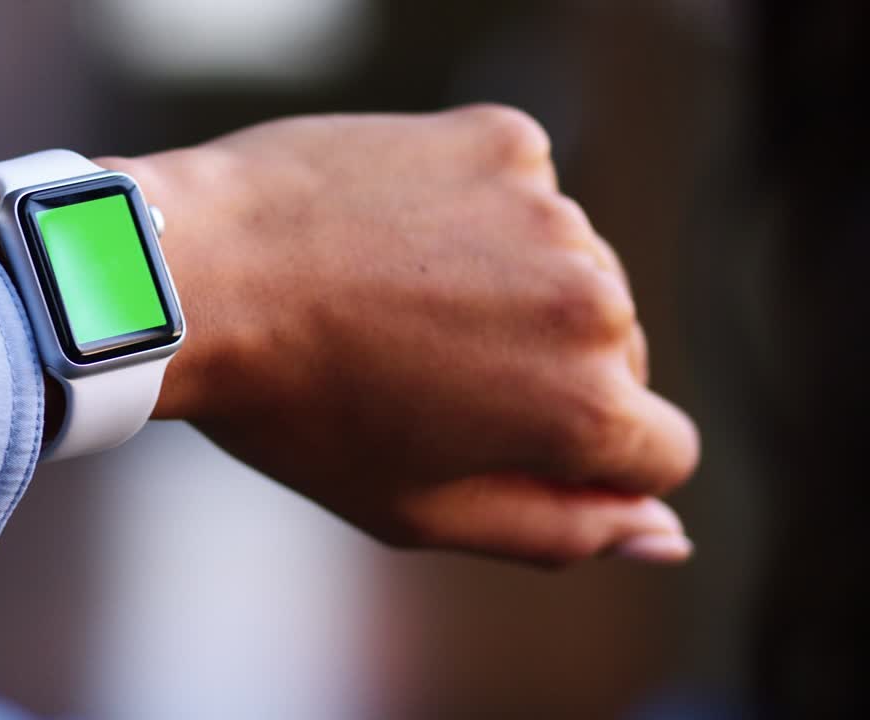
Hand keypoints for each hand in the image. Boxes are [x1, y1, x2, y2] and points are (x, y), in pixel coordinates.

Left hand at [116, 106, 697, 565]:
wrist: (200, 276)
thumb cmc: (298, 413)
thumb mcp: (422, 510)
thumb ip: (559, 531)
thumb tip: (670, 536)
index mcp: (581, 410)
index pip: (663, 450)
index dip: (593, 462)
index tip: (510, 438)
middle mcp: (591, 302)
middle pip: (620, 358)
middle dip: (548, 375)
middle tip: (429, 372)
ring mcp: (549, 209)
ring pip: (574, 272)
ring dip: (513, 291)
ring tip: (404, 301)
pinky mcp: (504, 141)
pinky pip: (526, 195)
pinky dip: (479, 216)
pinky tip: (399, 237)